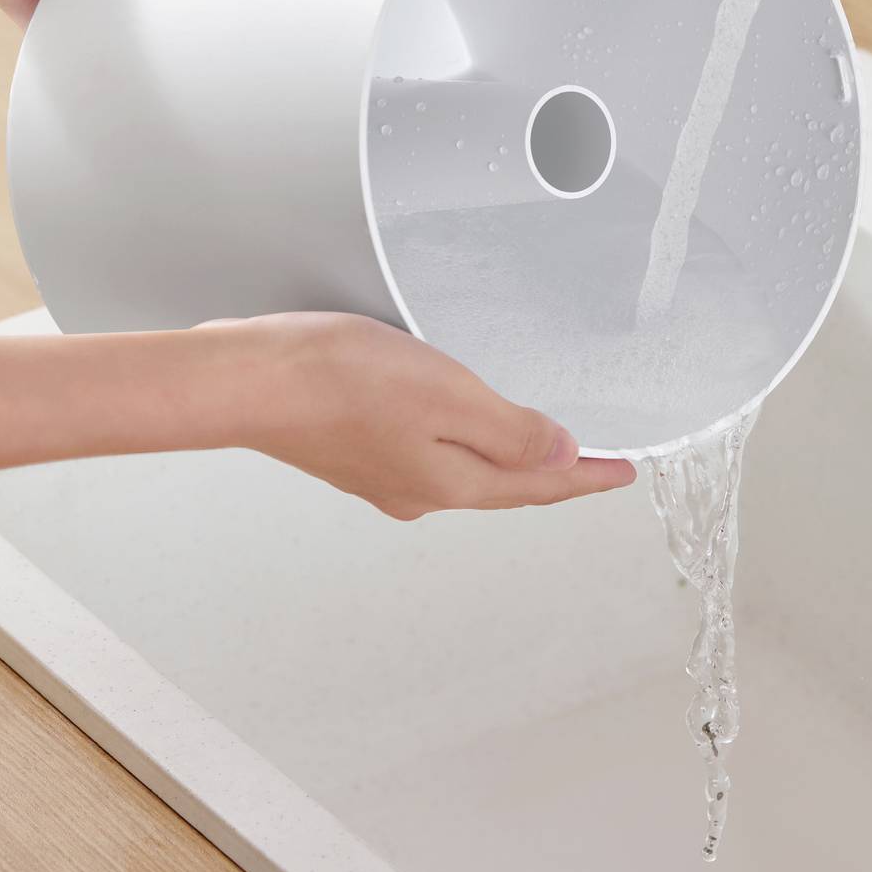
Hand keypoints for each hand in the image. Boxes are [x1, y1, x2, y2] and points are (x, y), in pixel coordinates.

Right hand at [221, 312, 639, 518]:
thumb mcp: (448, 396)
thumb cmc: (339, 381)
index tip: (623, 473)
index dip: (587, 477)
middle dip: (550, 473)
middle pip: (503, 484)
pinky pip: (427, 450)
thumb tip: (561, 456)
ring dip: (503, 456)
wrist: (248, 380)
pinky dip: (458, 438)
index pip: (539, 486)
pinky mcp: (352, 449)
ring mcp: (381, 474)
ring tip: (534, 439)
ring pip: (463, 469)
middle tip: (591, 461)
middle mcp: (417, 491)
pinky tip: (455, 420)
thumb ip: (510, 431)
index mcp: (451, 483)